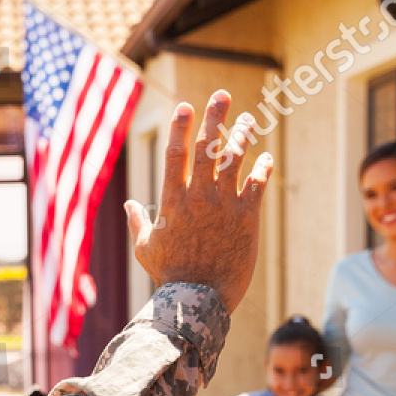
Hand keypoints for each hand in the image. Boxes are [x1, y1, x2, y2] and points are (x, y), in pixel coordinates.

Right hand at [124, 91, 273, 312]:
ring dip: (242, 135)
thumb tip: (129, 205)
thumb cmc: (169, 276)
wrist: (198, 299)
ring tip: (248, 119)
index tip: (185, 107)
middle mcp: (199, 196)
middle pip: (208, 146)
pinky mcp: (247, 218)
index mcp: (172, 200)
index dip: (180, 127)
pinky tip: (266, 158)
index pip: (176, 153)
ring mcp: (225, 205)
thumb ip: (138, 223)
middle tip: (222, 96)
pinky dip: (263, 168)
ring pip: (236, 159)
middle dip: (215, 117)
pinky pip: (258, 184)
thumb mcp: (146, 248)